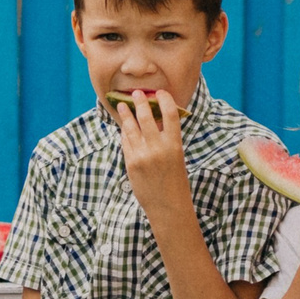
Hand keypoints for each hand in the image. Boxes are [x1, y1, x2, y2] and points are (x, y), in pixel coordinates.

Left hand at [113, 91, 192, 222]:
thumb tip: (152, 119)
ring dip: (126, 114)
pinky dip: (124, 132)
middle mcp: (158, 148)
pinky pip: (126, 142)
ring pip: (131, 127)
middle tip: (136, 93)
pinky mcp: (131, 163)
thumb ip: (166, 139)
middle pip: (146, 116)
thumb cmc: (175, 181)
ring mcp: (142, 155)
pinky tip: (124, 127)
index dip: (164, 99)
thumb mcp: (176, 157)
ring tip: (122, 105)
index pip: (170, 114)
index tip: (160, 92)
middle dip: (140, 102)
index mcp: (175, 145)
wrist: (167, 206)